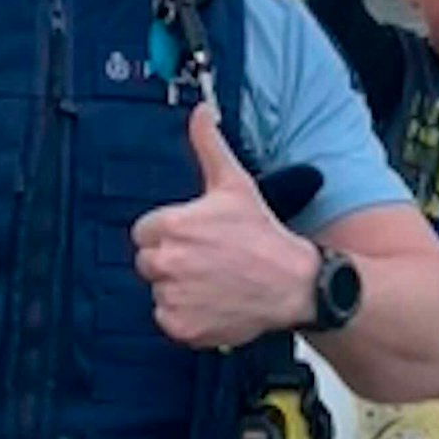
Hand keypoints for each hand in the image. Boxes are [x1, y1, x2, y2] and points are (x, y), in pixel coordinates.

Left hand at [133, 105, 316, 347]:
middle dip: (171, 260)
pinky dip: (186, 315)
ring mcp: (173, 298)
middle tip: (206, 259)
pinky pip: (168, 319)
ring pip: (159, 290)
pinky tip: (212, 302)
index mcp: (171, 227)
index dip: (169, 233)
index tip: (195, 237)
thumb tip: (201, 112)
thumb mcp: (235, 184)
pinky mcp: (181, 327)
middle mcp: (166, 263)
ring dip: (178, 288)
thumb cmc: (263, 235)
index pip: (144, 232)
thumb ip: (209, 145)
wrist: (293, 284)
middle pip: (148, 262)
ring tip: (212, 280)